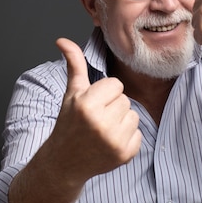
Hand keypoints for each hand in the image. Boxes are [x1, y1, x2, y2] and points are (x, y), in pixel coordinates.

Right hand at [45, 38, 141, 185]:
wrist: (65, 162)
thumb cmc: (69, 123)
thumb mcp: (71, 93)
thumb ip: (74, 64)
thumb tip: (62, 40)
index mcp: (88, 105)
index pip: (116, 85)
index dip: (105, 93)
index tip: (93, 105)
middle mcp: (101, 123)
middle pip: (125, 100)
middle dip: (113, 107)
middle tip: (96, 119)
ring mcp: (114, 141)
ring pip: (133, 115)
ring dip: (121, 121)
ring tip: (103, 130)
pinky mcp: (125, 154)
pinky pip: (138, 134)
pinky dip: (127, 138)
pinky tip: (109, 143)